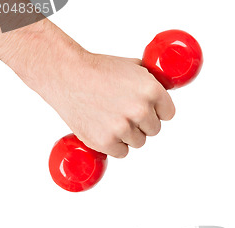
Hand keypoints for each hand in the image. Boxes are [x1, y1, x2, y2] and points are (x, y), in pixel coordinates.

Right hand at [30, 45, 174, 157]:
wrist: (65, 74)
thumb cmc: (97, 70)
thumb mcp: (132, 67)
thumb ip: (152, 83)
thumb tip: (167, 93)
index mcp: (151, 90)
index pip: (168, 113)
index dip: (157, 111)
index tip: (147, 108)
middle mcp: (140, 110)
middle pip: (154, 130)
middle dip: (142, 123)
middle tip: (123, 110)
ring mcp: (123, 127)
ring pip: (138, 142)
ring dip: (127, 134)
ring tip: (110, 116)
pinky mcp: (106, 142)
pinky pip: (122, 152)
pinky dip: (114, 144)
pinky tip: (103, 127)